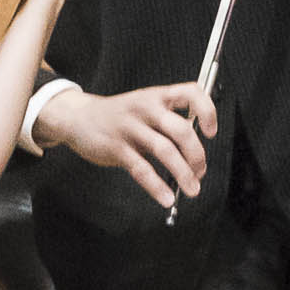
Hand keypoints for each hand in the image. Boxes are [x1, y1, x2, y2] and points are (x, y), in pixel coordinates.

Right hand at [49, 81, 216, 210]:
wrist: (78, 118)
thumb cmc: (119, 116)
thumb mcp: (145, 107)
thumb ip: (169, 123)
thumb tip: (196, 155)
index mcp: (157, 96)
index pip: (191, 93)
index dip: (207, 111)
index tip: (211, 132)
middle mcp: (146, 108)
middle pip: (181, 129)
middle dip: (197, 155)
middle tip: (201, 171)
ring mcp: (130, 127)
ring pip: (165, 150)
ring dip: (183, 173)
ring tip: (192, 188)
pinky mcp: (116, 147)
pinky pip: (142, 169)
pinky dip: (157, 186)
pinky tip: (166, 197)